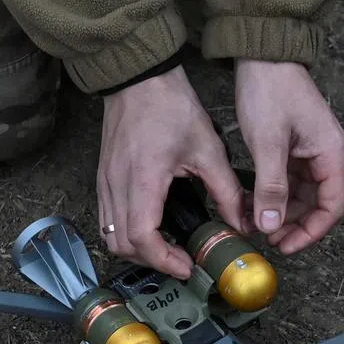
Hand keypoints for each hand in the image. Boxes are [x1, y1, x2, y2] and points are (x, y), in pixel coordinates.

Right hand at [97, 65, 246, 278]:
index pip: (142, 237)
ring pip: (109, 234)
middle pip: (121, 244)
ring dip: (136, 249)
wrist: (140, 78)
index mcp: (143, 179)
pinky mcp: (103, 177)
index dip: (164, 260)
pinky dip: (125, 232)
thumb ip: (226, 190)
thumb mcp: (208, 149)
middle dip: (151, 261)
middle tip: (181, 260)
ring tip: (167, 248)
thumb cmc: (170, 105)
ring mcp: (105, 181)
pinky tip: (152, 227)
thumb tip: (240, 222)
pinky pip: (106, 217)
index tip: (186, 265)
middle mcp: (117, 184)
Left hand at [234, 59, 343, 254]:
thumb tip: (271, 224)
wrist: (262, 55)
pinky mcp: (295, 148)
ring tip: (257, 223)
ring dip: (282, 212)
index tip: (287, 245)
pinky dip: (273, 195)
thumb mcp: (268, 143)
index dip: (312, 232)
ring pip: (302, 195)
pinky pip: (289, 181)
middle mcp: (327, 156)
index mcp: (332, 154)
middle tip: (268, 238)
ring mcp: (311, 152)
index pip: (333, 207)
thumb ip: (272, 187)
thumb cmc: (270, 90)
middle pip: (319, 205)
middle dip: (295, 225)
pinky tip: (253, 203)